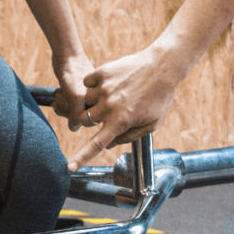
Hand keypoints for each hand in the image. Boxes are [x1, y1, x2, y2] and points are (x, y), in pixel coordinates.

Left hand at [50, 52, 95, 131]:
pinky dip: (61, 101)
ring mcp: (86, 96)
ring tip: (59, 93)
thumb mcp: (75, 96)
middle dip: (66, 109)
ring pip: (71, 110)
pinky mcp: (77, 91)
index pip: (85, 120)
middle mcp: (94, 99)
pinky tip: (58, 93)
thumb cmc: (72, 73)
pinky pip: (68, 104)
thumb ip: (76, 114)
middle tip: (61, 97)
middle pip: (77, 116)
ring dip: (62, 104)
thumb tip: (73, 129)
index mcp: (99, 101)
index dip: (74, 116)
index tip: (68, 104)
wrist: (67, 55)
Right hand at [67, 46, 179, 170]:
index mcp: (120, 121)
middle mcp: (108, 107)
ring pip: (85, 100)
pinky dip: (94, 83)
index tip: (70, 167)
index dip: (82, 158)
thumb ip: (130, 136)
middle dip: (92, 118)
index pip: (96, 145)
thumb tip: (109, 144)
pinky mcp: (101, 73)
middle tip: (108, 109)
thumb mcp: (152, 123)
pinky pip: (87, 82)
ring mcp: (103, 89)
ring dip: (95, 99)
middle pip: (84, 120)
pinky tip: (111, 81)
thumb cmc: (160, 96)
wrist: (163, 65)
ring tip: (115, 91)